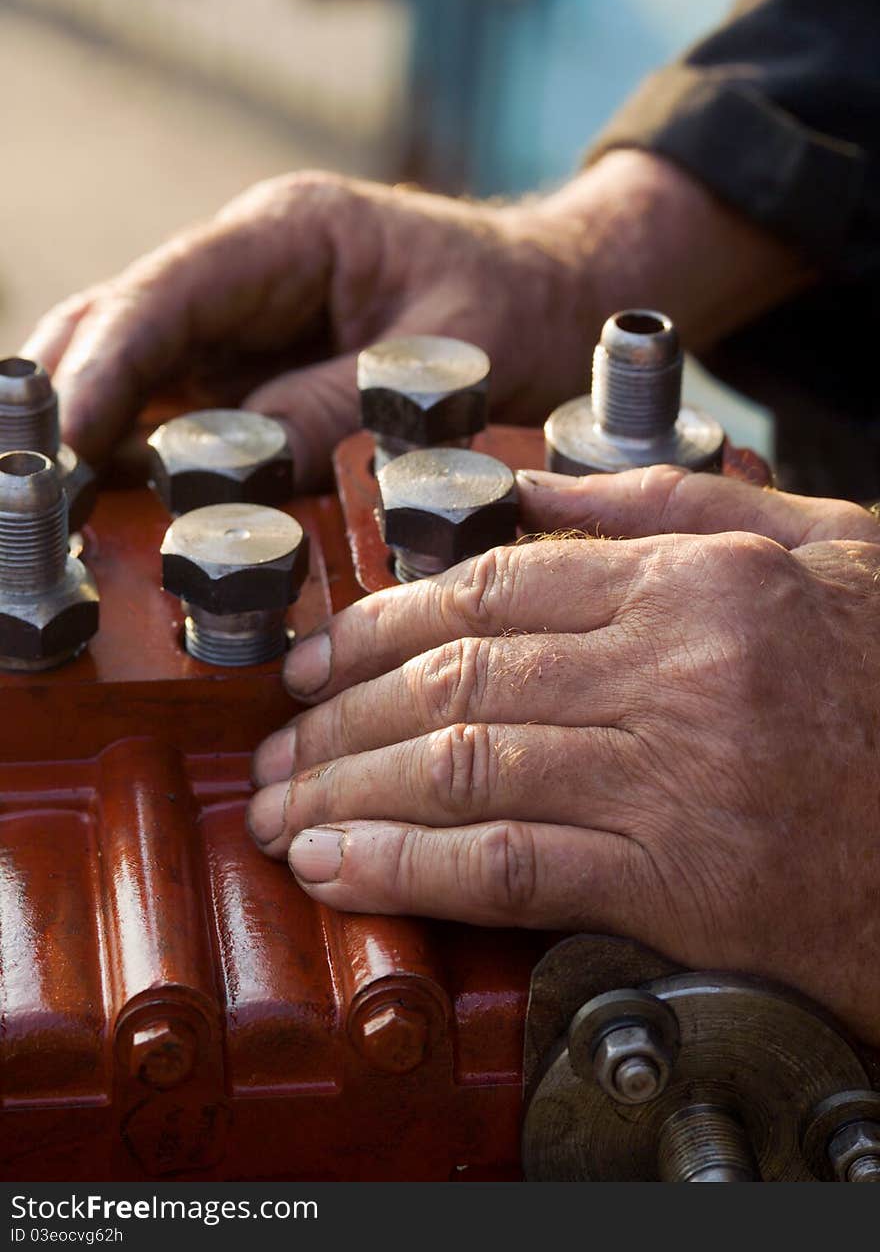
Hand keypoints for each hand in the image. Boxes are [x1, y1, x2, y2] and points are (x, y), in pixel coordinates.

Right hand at [19, 172, 589, 484]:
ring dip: (85, 428)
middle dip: (63, 393)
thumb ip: (342, 406)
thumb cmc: (516, 306)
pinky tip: (106, 500)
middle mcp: (246, 269)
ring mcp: (243, 319)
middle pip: (119, 321)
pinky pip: (178, 410)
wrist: (558, 296)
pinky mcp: (254, 368)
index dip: (106, 364)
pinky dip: (137, 453)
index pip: (166, 292)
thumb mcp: (444, 359)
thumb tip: (242, 474)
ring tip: (48, 500)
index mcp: (289, 234)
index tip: (64, 435)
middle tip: (29, 479)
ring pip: (132, 366)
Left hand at [248, 465, 879, 1042]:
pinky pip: (510, 868)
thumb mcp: (815, 549)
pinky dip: (410, 869)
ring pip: (462, 767)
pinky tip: (343, 871)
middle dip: (341, 717)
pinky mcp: (682, 885)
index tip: (316, 659)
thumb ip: (667, 508)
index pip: (493, 587)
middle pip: (456, 677)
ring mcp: (673, 777)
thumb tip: (539, 492)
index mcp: (697, 579)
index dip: (379, 624)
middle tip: (276, 745)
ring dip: (349, 793)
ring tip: (283, 811)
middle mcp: (674, 668)